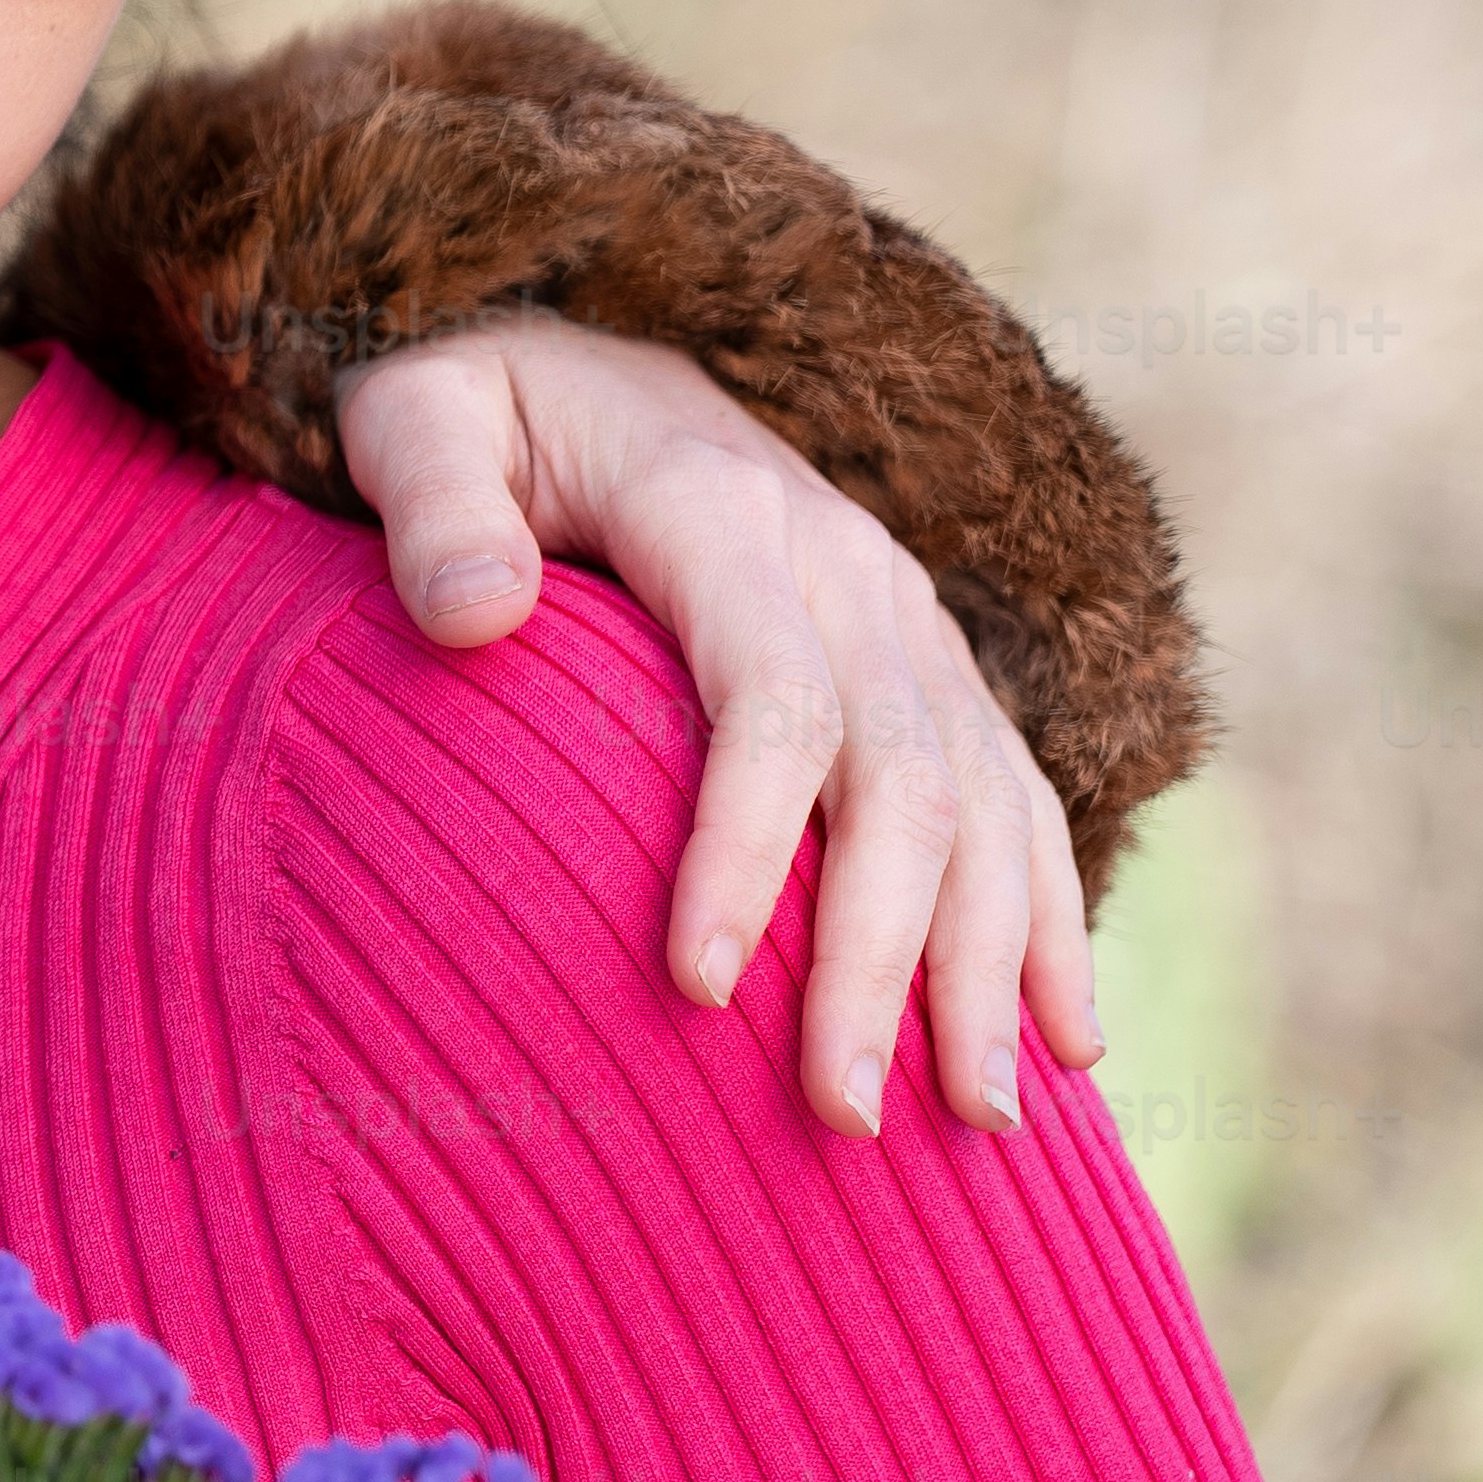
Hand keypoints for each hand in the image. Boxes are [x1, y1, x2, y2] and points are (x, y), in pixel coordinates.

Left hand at [328, 311, 1097, 1139]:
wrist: (586, 361)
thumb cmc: (473, 416)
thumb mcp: (413, 415)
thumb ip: (431, 501)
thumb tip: (471, 613)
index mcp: (721, 509)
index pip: (765, 697)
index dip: (744, 844)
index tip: (695, 985)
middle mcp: (848, 564)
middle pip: (897, 779)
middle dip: (880, 955)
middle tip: (838, 1111)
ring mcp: (906, 618)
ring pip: (985, 806)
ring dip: (990, 967)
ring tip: (973, 1120)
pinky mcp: (932, 665)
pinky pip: (1021, 799)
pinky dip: (1052, 922)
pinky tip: (1070, 1047)